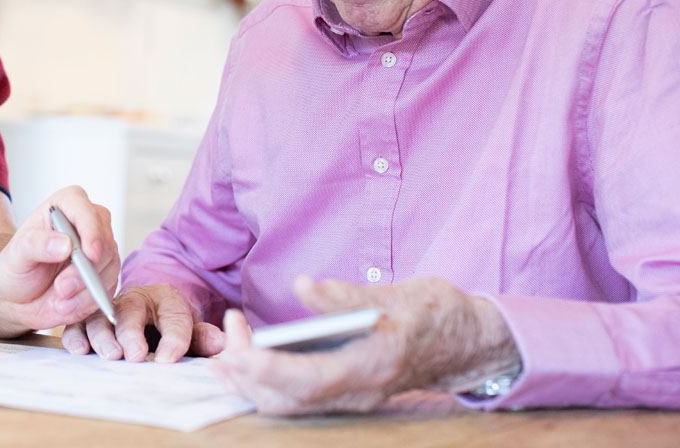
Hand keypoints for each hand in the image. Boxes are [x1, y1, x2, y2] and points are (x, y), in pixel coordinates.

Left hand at [0, 186, 118, 331]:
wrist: (18, 296)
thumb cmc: (16, 267)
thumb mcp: (17, 254)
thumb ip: (36, 244)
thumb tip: (65, 244)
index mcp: (68, 205)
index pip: (86, 211)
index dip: (91, 232)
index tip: (89, 255)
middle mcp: (89, 224)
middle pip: (104, 242)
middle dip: (85, 271)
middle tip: (62, 288)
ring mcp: (101, 250)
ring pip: (110, 267)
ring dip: (86, 290)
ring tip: (59, 301)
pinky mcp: (105, 275)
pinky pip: (108, 288)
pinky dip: (88, 301)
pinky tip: (67, 306)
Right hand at [62, 283, 224, 361]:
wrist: (148, 312)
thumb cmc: (168, 325)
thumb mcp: (190, 329)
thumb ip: (203, 337)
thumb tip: (220, 343)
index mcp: (166, 298)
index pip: (174, 316)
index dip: (173, 337)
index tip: (169, 359)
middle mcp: (134, 299)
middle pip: (130, 311)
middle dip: (131, 333)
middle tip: (134, 355)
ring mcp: (108, 308)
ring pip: (100, 316)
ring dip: (102, 335)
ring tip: (109, 354)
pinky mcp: (87, 319)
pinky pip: (77, 323)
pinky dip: (76, 335)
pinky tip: (79, 349)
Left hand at [213, 275, 520, 415]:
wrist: (471, 343)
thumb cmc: (436, 313)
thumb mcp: (397, 294)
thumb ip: (346, 295)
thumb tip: (303, 286)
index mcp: (373, 366)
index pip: (310, 380)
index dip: (268, 369)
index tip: (240, 347)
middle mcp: (360, 392)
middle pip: (291, 400)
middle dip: (249, 375)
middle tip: (227, 336)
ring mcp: (353, 398)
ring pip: (290, 406)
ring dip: (252, 385)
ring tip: (222, 355)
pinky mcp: (347, 393)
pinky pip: (298, 401)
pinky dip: (267, 387)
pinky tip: (247, 365)